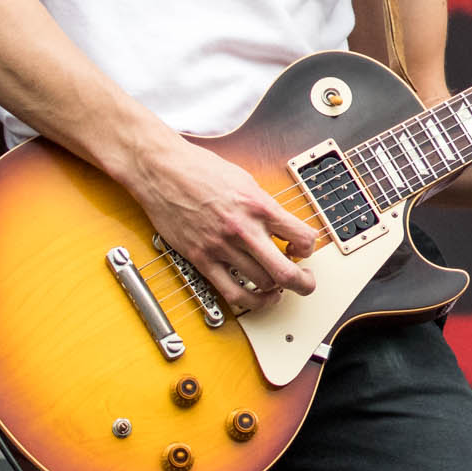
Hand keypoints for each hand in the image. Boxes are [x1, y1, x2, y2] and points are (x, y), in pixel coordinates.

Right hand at [121, 130, 314, 312]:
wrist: (162, 170)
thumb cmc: (199, 169)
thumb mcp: (245, 180)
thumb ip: (264, 205)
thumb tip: (281, 225)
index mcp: (259, 206)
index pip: (302, 237)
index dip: (309, 249)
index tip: (302, 250)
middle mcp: (243, 229)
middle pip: (285, 272)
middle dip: (303, 283)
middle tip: (305, 282)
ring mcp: (222, 247)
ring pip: (261, 285)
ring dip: (275, 290)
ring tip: (277, 287)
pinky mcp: (201, 259)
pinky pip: (232, 292)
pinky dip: (250, 301)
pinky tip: (256, 297)